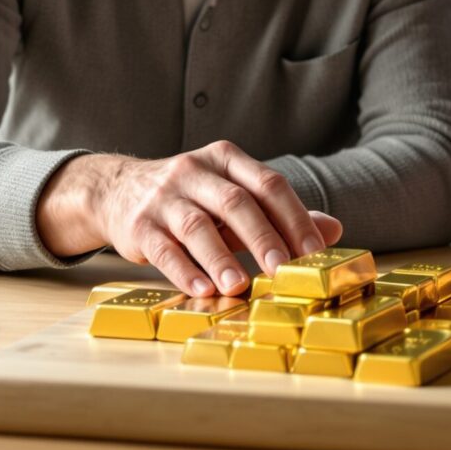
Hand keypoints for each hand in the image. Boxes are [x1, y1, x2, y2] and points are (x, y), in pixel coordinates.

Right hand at [48, 141, 342, 296]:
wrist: (116, 191)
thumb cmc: (190, 198)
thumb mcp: (233, 195)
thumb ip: (279, 213)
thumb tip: (333, 230)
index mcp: (225, 159)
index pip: (267, 183)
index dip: (294, 217)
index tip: (315, 252)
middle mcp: (193, 171)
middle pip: (236, 202)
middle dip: (263, 238)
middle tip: (285, 271)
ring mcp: (163, 197)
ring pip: (196, 226)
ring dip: (221, 258)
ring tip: (241, 286)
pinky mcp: (138, 225)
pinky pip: (164, 249)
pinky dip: (184, 271)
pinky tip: (203, 290)